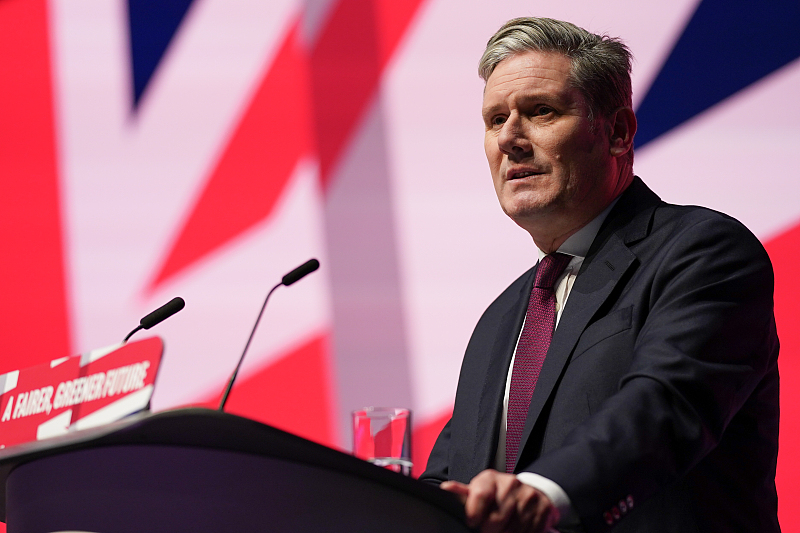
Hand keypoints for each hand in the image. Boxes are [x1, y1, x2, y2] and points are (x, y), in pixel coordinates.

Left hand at [441, 469, 558, 532]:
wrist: (530, 491)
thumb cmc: (497, 494)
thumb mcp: (479, 489)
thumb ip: (463, 493)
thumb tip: (445, 489)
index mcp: (491, 479)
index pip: (481, 494)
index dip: (474, 513)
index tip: (472, 522)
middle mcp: (511, 483)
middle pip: (497, 518)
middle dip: (490, 530)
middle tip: (488, 530)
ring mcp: (529, 495)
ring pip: (514, 528)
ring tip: (503, 529)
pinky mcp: (543, 508)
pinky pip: (530, 530)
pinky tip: (517, 529)